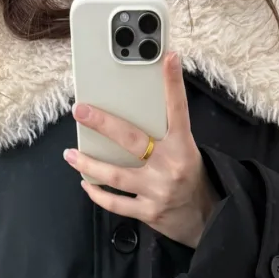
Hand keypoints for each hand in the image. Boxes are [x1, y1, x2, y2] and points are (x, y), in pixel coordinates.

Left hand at [64, 51, 218, 249]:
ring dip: (89, 164)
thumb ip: (165, 135)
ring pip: (116, 175)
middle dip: (102, 123)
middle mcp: (169, 167)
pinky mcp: (149, 212)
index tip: (169, 58)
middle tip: (80, 110)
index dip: (173, 83)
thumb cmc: (191, 179)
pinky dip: (98, 194)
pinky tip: (87, 184)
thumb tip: (134, 114)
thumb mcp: (186, 151)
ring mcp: (157, 191)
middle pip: (131, 140)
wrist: (208, 219)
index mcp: (182, 147)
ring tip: (70, 155)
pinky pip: (116, 203)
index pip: (178, 110)